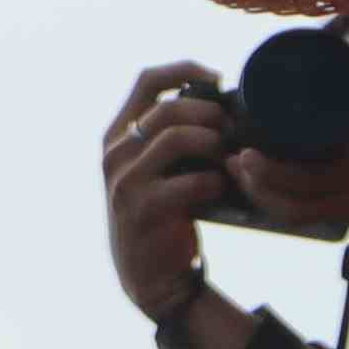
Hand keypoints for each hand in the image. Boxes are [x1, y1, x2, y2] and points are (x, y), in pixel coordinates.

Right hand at [101, 63, 232, 320]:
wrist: (152, 279)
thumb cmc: (166, 214)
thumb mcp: (158, 169)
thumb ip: (174, 135)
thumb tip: (226, 102)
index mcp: (117, 134)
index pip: (147, 79)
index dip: (187, 69)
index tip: (220, 78)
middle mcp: (113, 153)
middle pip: (168, 106)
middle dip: (210, 113)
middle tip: (234, 130)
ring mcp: (124, 181)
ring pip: (175, 136)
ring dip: (213, 143)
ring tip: (230, 158)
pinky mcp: (142, 210)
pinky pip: (190, 181)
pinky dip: (215, 181)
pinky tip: (222, 188)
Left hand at [221, 72, 348, 233]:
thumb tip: (315, 53)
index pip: (301, 181)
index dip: (265, 172)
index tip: (243, 151)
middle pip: (290, 207)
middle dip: (255, 188)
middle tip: (234, 160)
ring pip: (299, 218)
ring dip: (267, 200)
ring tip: (246, 174)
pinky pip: (313, 219)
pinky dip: (288, 206)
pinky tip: (271, 192)